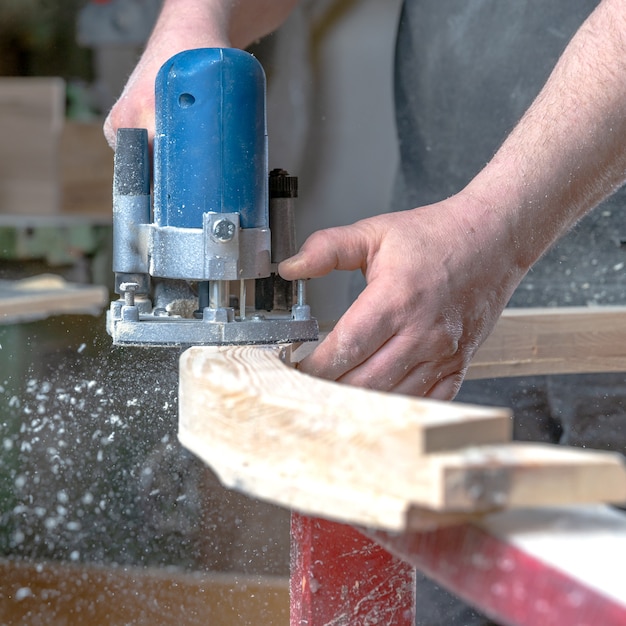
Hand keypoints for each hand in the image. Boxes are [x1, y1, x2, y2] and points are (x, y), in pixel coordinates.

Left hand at [279, 191, 526, 399]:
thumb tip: (290, 268)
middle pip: (363, 382)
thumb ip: (328, 248)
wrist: (494, 240)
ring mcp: (443, 354)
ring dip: (359, 400)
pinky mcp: (459, 364)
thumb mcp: (376, 233)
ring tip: (335, 393)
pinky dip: (399, 405)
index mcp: (395, 300)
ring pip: (391, 397)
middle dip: (328, 387)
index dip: (313, 366)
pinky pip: (427, 401)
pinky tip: (379, 400)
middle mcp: (421, 333)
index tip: (294, 367)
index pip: (344, 348)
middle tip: (308, 383)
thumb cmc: (436, 237)